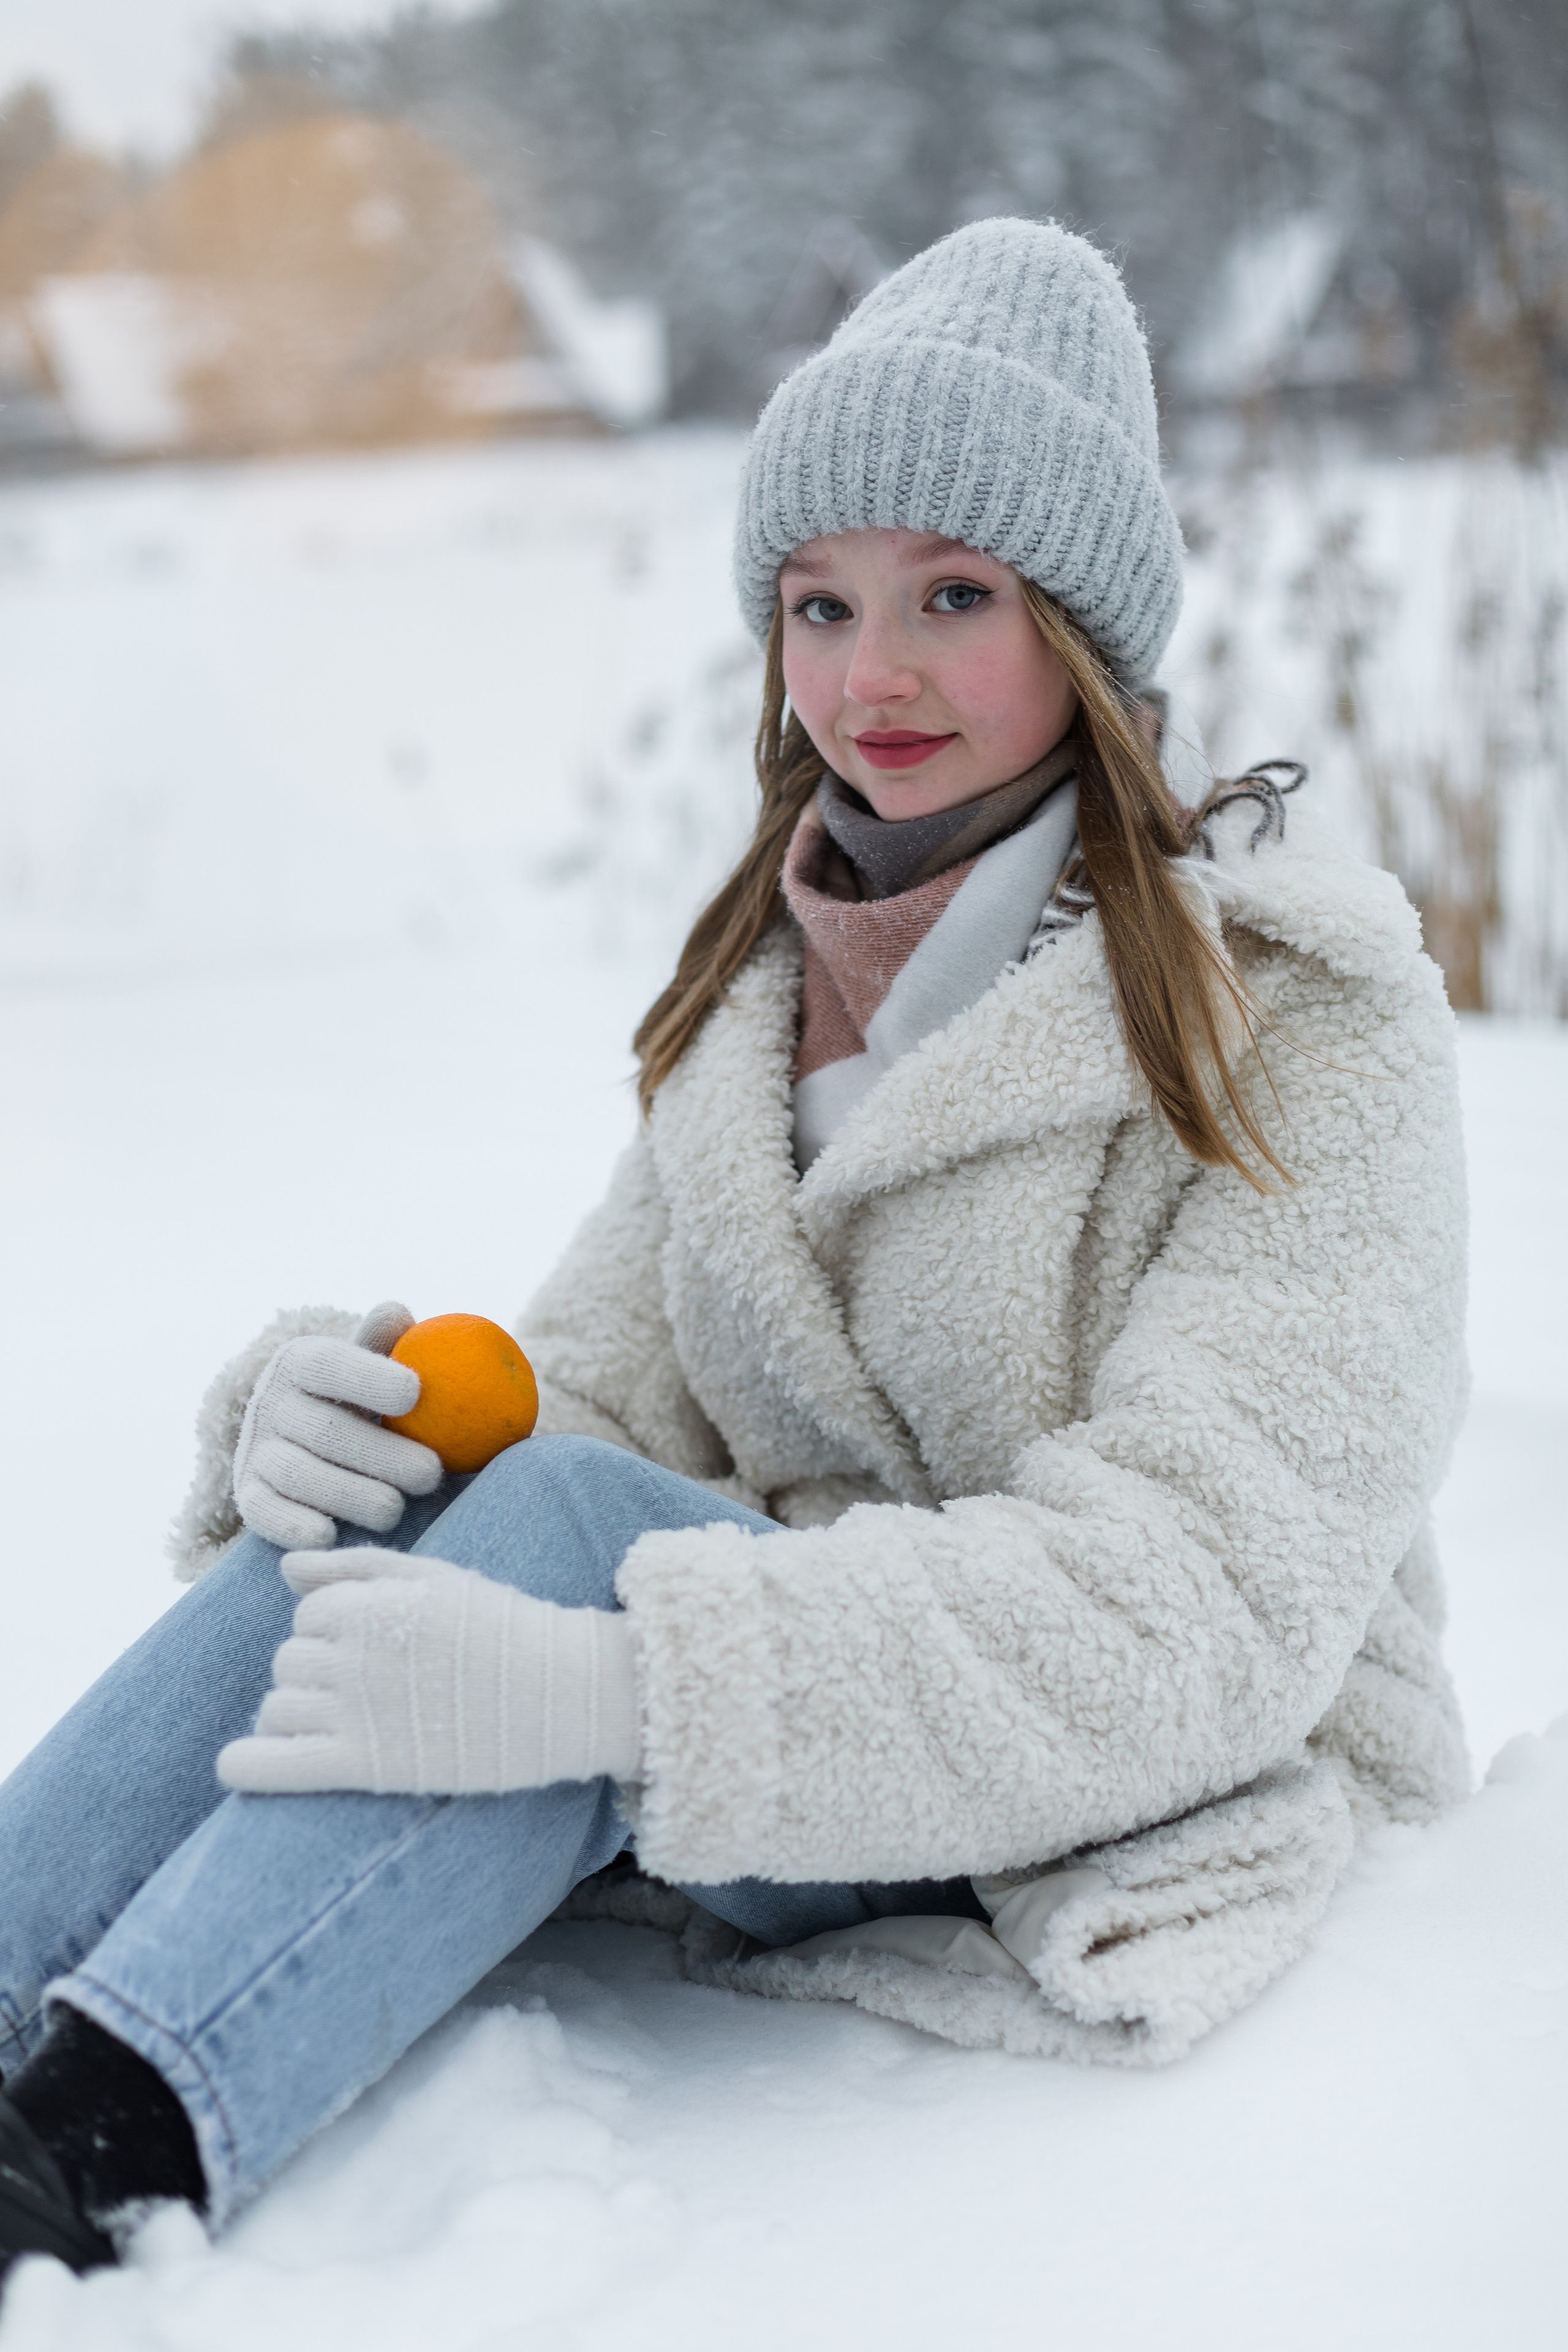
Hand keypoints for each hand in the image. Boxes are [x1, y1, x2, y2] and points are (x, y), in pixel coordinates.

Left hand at [216, 1549, 642, 1795]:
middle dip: (316, 1674)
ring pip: (278, 1707)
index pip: (307, 1614)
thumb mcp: (435, 1577)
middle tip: (369, 1693)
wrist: (565, 1692)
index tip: (375, 1652)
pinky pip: (277, 1764)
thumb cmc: (504, 1629)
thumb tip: (286, 1570)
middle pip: (288, 1661)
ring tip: (337, 1728)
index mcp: (367, 1602)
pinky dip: (249, 1765)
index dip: (335, 1632)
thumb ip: (356, 1567)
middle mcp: (352, 1652)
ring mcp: (355, 1710)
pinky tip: (237, 1766)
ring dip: (294, 1716)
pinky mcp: (363, 1764)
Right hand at [231, 1302, 441, 1550]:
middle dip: (381, 1455)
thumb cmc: (357, 1397)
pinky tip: (328, 1535)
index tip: (415, 1392)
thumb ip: (383, 1342)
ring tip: (395, 1509)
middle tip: (430, 1474)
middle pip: (326, 1430)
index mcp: (302, 1361)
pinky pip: (264, 1513)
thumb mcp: (368, 1364)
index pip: (332, 1363)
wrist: (299, 1435)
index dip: (370, 1377)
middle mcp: (271, 1402)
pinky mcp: (248, 1494)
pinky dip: (293, 1526)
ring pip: (299, 1474)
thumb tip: (398, 1314)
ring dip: (350, 1495)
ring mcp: (256, 1450)